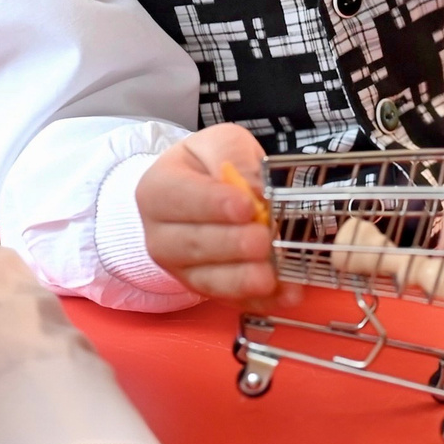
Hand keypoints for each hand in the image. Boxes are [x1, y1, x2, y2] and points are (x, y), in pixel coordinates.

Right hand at [138, 124, 291, 304]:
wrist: (193, 194)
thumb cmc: (205, 165)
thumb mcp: (217, 143)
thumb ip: (233, 156)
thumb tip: (254, 187)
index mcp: (157, 191)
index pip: (183, 199)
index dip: (215, 204)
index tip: (246, 206)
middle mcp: (161, 235)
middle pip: (194, 244)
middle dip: (232, 245)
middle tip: (262, 240)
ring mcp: (180, 267)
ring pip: (208, 278)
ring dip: (242, 280)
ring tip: (271, 276)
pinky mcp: (205, 288)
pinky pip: (230, 299)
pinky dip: (259, 301)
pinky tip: (285, 295)